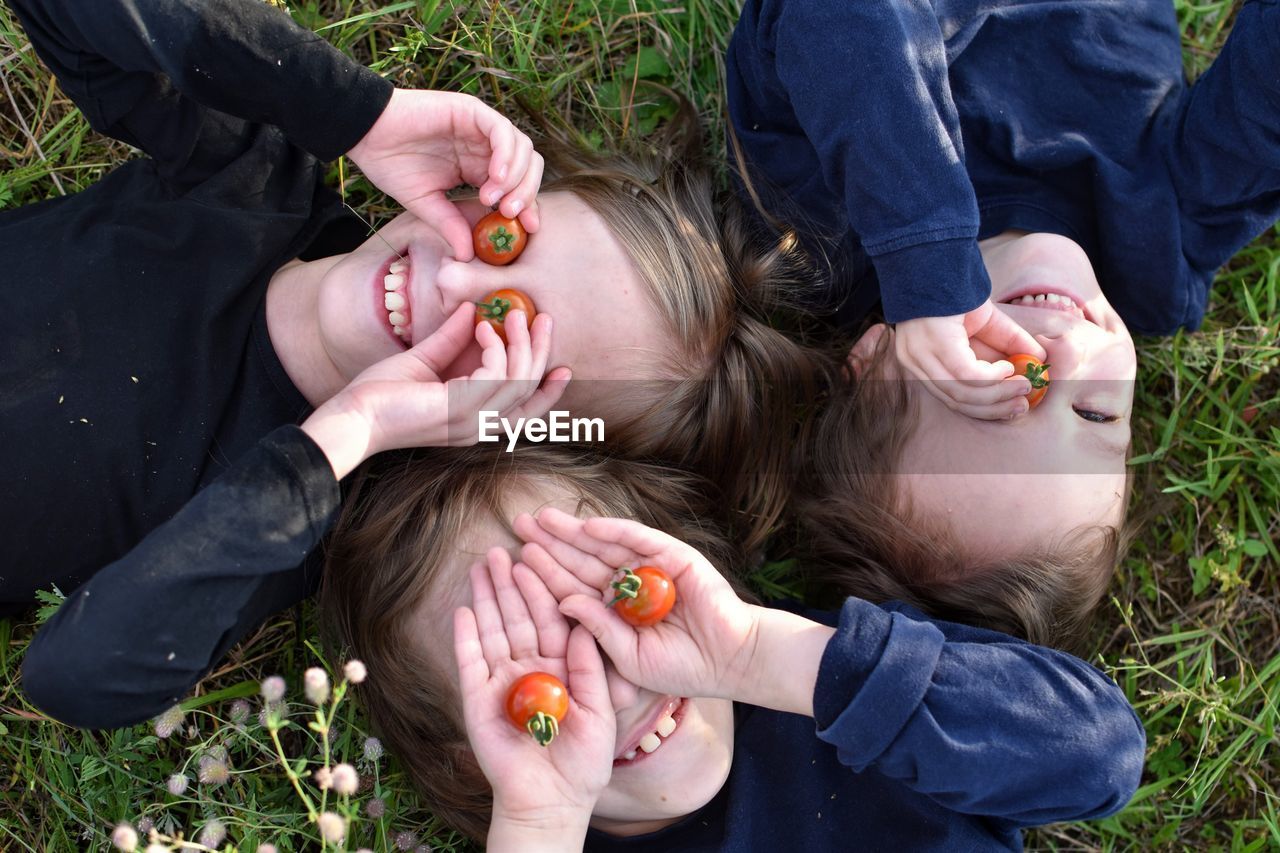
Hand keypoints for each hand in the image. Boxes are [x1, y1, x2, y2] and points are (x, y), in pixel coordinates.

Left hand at [300, 303, 568, 478]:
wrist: (353, 416)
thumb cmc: (380, 396)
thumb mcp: (424, 361)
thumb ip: (450, 341)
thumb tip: (472, 312)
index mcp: (475, 421)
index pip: (526, 412)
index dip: (548, 390)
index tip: (562, 364)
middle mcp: (479, 426)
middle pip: (530, 391)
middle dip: (540, 352)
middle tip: (542, 318)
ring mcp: (472, 420)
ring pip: (519, 380)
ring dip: (522, 343)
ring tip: (515, 312)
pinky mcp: (460, 407)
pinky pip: (496, 373)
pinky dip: (495, 346)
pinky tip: (483, 327)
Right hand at [347, 89, 543, 260]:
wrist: (365, 134)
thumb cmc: (391, 164)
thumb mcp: (425, 204)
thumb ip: (450, 224)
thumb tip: (468, 256)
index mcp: (478, 168)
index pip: (517, 185)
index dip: (528, 206)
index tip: (528, 229)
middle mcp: (485, 147)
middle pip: (529, 167)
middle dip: (527, 193)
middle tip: (511, 215)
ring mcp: (480, 127)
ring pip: (522, 148)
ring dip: (517, 177)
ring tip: (495, 199)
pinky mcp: (471, 111)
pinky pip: (502, 131)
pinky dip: (505, 154)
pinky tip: (495, 177)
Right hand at [455, 549, 614, 831]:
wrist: (553, 799)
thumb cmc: (583, 760)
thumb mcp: (599, 709)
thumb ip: (591, 667)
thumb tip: (586, 622)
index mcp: (561, 665)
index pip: (551, 619)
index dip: (543, 589)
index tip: (538, 557)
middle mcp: (529, 667)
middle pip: (518, 617)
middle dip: (509, 583)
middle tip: (502, 549)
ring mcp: (502, 681)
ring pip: (492, 631)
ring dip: (486, 599)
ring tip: (480, 566)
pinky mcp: (478, 699)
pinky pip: (470, 662)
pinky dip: (466, 637)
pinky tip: (463, 610)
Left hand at [515, 509, 759, 702]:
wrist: (729, 661)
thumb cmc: (680, 668)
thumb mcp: (628, 659)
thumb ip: (597, 631)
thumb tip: (564, 603)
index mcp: (615, 612)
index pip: (573, 588)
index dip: (545, 575)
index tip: (515, 562)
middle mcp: (629, 586)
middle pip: (581, 560)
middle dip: (550, 544)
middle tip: (518, 525)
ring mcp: (650, 568)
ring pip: (604, 545)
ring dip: (573, 531)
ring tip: (542, 518)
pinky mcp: (672, 555)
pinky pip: (638, 540)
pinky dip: (614, 531)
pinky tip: (587, 525)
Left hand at [894, 300, 1046, 418]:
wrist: (938, 258)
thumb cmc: (958, 290)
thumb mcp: (987, 324)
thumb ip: (1009, 344)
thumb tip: (1038, 362)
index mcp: (922, 363)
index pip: (952, 399)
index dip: (985, 408)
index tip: (1013, 409)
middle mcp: (916, 364)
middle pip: (957, 402)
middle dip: (995, 408)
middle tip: (1023, 406)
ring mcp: (922, 356)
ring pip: (964, 393)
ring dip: (1000, 394)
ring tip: (1024, 386)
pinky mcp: (935, 346)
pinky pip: (969, 375)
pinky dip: (993, 377)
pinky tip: (1008, 368)